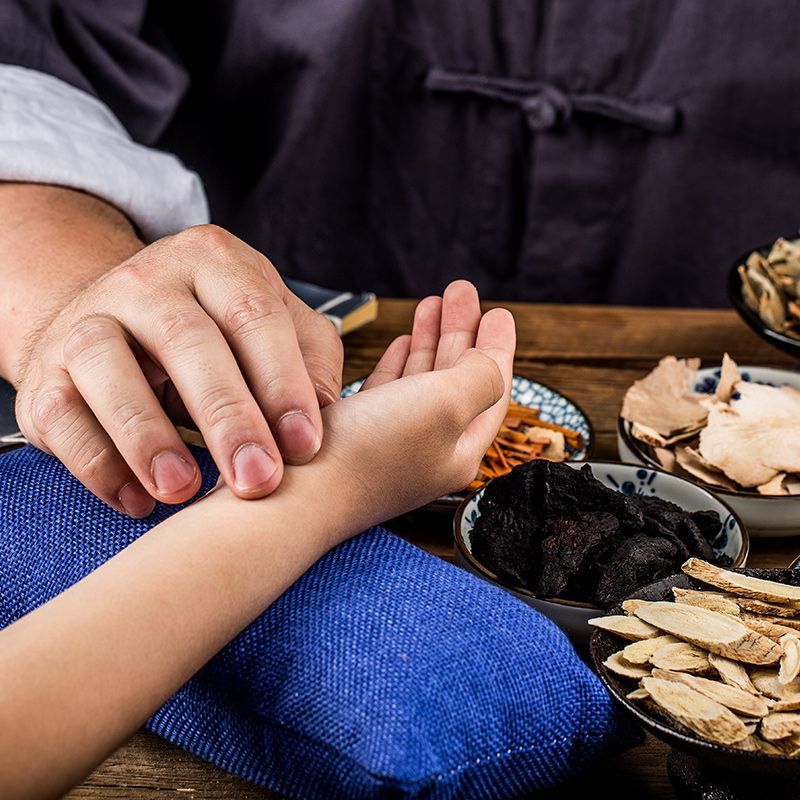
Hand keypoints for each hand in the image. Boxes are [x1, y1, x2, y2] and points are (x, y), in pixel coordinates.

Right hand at [14, 225, 342, 515]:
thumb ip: (308, 362)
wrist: (116, 322)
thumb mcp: (272, 327)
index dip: (281, 382)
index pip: (254, 314)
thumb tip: (322, 421)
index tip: (304, 445)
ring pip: (109, 367)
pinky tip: (137, 499)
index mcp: (215, 262)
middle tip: (257, 480)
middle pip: (187, 340)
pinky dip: (98, 462)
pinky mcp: (46, 373)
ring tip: (184, 490)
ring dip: (148, 435)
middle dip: (227, 417)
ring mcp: (89, 321)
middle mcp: (148, 282)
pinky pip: (62, 416)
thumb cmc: (214, 334)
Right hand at [291, 281, 515, 531]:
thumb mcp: (444, 404)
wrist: (291, 494)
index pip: (490, 389)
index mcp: (459, 449)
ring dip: (430, 340)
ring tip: (431, 303)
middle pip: (458, 381)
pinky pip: (389, 392)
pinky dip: (399, 363)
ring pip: (422, 382)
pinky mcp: (355, 439)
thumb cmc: (368, 452)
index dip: (497, 346)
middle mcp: (428, 451)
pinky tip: (401, 343)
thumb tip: (491, 363)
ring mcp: (390, 446)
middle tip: (461, 292)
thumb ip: (480, 378)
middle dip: (462, 332)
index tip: (499, 311)